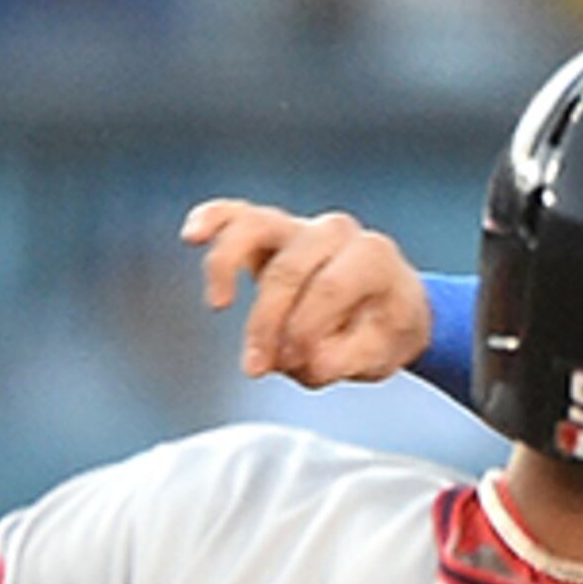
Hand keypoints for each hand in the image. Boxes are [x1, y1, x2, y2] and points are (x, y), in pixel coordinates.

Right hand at [181, 200, 429, 386]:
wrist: (390, 305)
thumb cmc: (384, 329)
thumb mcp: (382, 355)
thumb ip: (348, 360)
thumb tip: (310, 364)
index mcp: (373, 256)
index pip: (330, 288)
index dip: (306, 330)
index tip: (301, 367)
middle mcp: (337, 232)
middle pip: (289, 269)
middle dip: (267, 323)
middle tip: (257, 369)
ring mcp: (302, 226)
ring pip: (255, 226)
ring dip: (228, 266)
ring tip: (219, 305)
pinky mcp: (272, 230)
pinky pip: (237, 215)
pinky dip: (213, 219)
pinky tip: (192, 236)